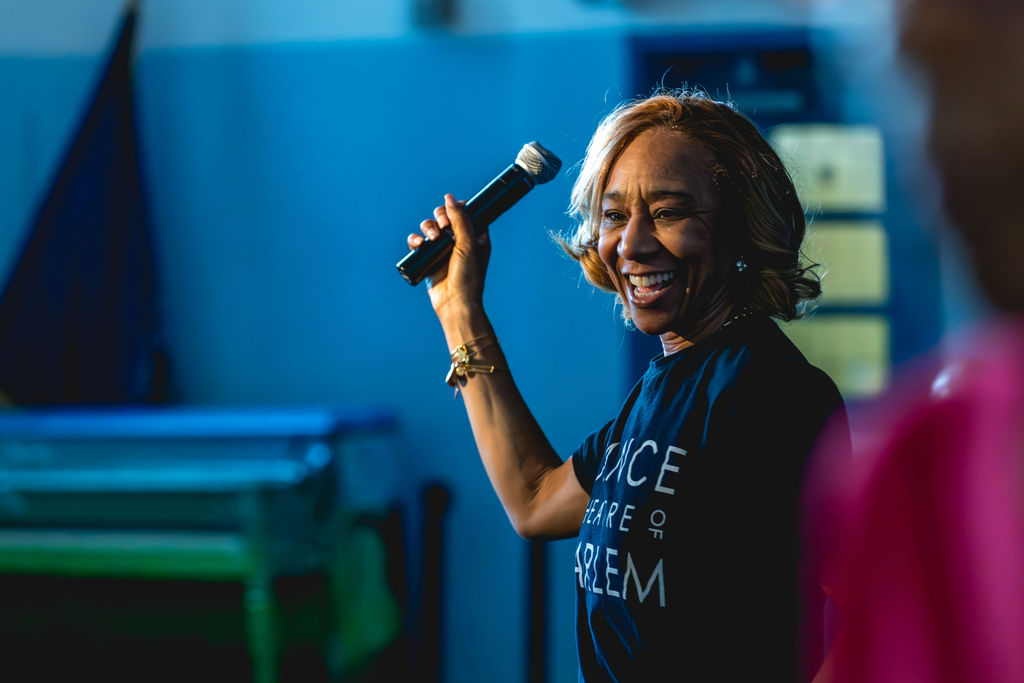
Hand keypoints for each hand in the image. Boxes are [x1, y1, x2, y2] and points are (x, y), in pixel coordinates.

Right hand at [406, 194, 490, 319]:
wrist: (455, 303)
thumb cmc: (468, 276)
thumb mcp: (469, 244)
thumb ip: (460, 219)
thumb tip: (449, 197)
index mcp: (475, 236)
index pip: (465, 212)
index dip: (457, 208)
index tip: (453, 212)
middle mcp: (458, 241)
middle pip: (444, 216)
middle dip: (440, 217)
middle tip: (442, 226)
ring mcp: (442, 249)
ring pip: (429, 227)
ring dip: (427, 228)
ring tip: (431, 239)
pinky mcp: (428, 259)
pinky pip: (417, 242)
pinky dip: (416, 240)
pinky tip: (419, 245)